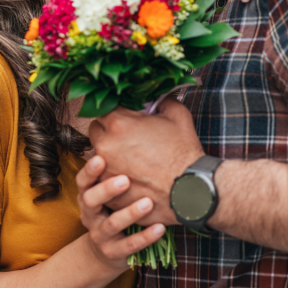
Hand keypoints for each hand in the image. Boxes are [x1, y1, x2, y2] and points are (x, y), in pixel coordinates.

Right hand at [77, 155, 165, 269]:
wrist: (106, 252)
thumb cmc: (114, 210)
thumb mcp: (109, 193)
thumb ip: (118, 171)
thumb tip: (135, 135)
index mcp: (87, 196)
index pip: (82, 181)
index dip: (89, 171)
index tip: (101, 158)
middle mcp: (89, 215)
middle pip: (90, 200)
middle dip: (107, 190)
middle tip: (126, 179)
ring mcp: (100, 235)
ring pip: (112, 224)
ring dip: (130, 213)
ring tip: (148, 202)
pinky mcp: (113, 252)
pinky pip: (129, 245)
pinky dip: (145, 237)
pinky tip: (160, 227)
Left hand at [88, 99, 204, 224]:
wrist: (192, 189)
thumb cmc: (184, 153)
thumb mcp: (177, 115)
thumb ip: (162, 100)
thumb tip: (156, 96)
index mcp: (118, 123)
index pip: (103, 109)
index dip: (115, 112)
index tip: (125, 117)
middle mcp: (106, 145)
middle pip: (95, 130)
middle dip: (107, 131)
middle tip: (126, 137)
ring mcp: (105, 170)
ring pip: (97, 155)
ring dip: (108, 153)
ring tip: (130, 158)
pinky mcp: (108, 191)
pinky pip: (102, 178)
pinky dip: (112, 175)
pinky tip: (130, 175)